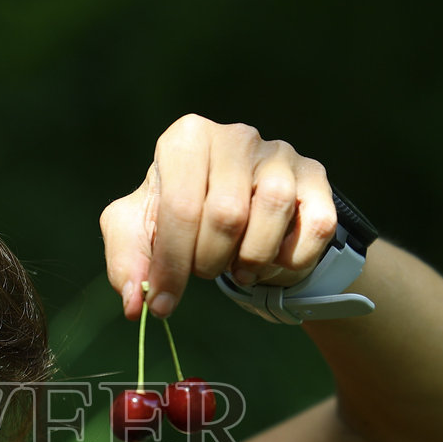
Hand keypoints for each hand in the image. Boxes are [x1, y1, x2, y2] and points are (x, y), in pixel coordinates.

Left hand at [99, 114, 338, 318]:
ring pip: (273, 212)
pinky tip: (270, 260)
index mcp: (187, 138)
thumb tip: (135, 305)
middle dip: (209, 262)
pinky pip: (314, 227)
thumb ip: (127, 263)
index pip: (180, 207)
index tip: (162, 304)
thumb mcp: (139, 231)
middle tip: (204, 270)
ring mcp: (281, 154)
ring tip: (236, 267)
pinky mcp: (315, 178)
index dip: (171, 265)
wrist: (235, 204)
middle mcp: (237, 136)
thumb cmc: (179, 215)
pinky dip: (290, 260)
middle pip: (227, 215)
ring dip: (251, 261)